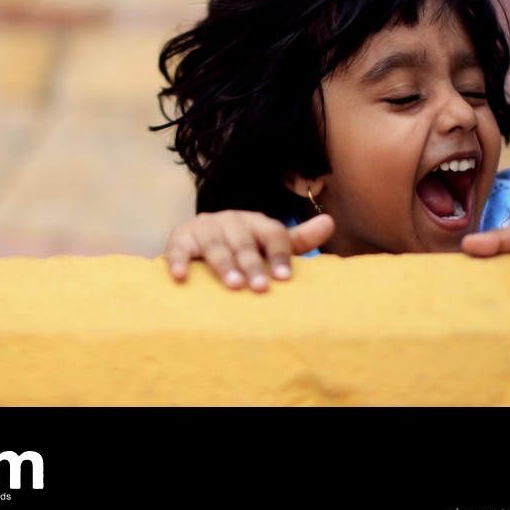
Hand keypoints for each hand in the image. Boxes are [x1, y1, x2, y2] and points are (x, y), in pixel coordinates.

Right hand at [164, 210, 335, 291]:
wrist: (200, 239)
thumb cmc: (243, 247)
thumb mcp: (270, 243)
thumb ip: (298, 238)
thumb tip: (330, 221)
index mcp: (256, 223)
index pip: (272, 234)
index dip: (279, 255)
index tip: (285, 279)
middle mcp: (231, 221)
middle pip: (244, 242)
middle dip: (252, 265)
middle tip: (260, 287)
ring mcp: (205, 228)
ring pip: (215, 245)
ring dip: (224, 265)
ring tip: (233, 285)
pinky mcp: (181, 238)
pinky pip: (179, 249)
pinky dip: (179, 261)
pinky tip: (182, 277)